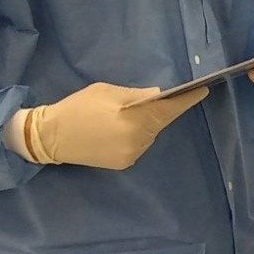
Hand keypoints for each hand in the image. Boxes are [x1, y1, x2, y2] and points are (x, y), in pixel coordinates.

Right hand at [7, 83, 206, 169]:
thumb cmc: (77, 108)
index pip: (168, 109)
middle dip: (161, 110)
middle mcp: (138, 140)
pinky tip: (120, 128)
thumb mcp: (106, 92)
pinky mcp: (124, 163)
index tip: (203, 90)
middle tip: (159, 98)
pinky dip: (136, 135)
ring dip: (147, 123)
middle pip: (159, 122)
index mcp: (134, 120)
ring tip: (127, 114)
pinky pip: (139, 144)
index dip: (187, 100)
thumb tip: (159, 95)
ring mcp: (132, 155)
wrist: (50, 138)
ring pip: (149, 134)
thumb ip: (135, 95)